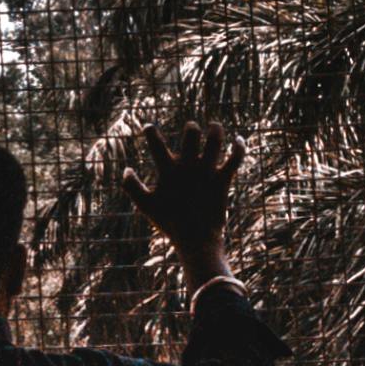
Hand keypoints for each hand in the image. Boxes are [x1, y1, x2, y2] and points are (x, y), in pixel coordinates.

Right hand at [120, 123, 240, 278]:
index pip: (156, 144)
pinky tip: (239, 140)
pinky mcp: (223, 180)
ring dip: (216, 130)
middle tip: (191, 129)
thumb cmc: (170, 222)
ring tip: (214, 126)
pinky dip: (239, 147)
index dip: (150, 132)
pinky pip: (235, 158)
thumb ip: (131, 187)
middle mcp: (189, 167)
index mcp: (169, 171)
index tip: (148, 127)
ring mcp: (207, 172)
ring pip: (215, 141)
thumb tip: (126, 170)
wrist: (196, 239)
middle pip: (191, 135)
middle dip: (191, 129)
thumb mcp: (145, 206)